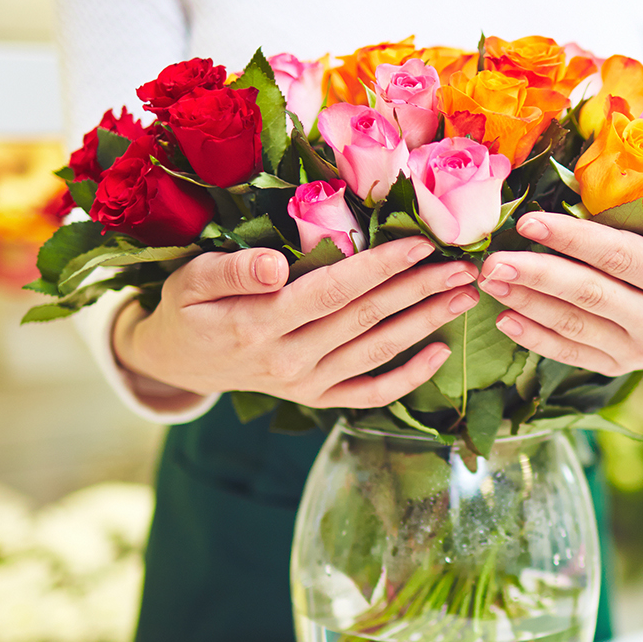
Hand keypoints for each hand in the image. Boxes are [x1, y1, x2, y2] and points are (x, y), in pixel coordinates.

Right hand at [114, 237, 479, 408]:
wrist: (177, 362)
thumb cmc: (187, 306)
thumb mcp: (191, 279)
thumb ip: (232, 270)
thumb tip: (277, 266)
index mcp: (258, 324)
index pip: (332, 291)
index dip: (379, 267)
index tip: (421, 242)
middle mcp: (288, 360)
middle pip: (366, 319)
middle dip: (419, 290)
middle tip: (465, 265)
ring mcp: (305, 385)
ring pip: (376, 353)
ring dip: (425, 324)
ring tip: (465, 296)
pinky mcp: (316, 399)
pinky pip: (368, 394)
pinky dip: (407, 377)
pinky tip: (441, 352)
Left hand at [477, 206, 642, 378]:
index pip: (621, 258)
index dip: (573, 239)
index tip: (530, 222)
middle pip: (590, 294)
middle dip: (538, 275)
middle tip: (495, 260)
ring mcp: (638, 352)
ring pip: (575, 326)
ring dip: (528, 304)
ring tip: (491, 281)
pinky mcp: (618, 367)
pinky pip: (572, 354)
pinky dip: (536, 340)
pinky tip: (506, 319)